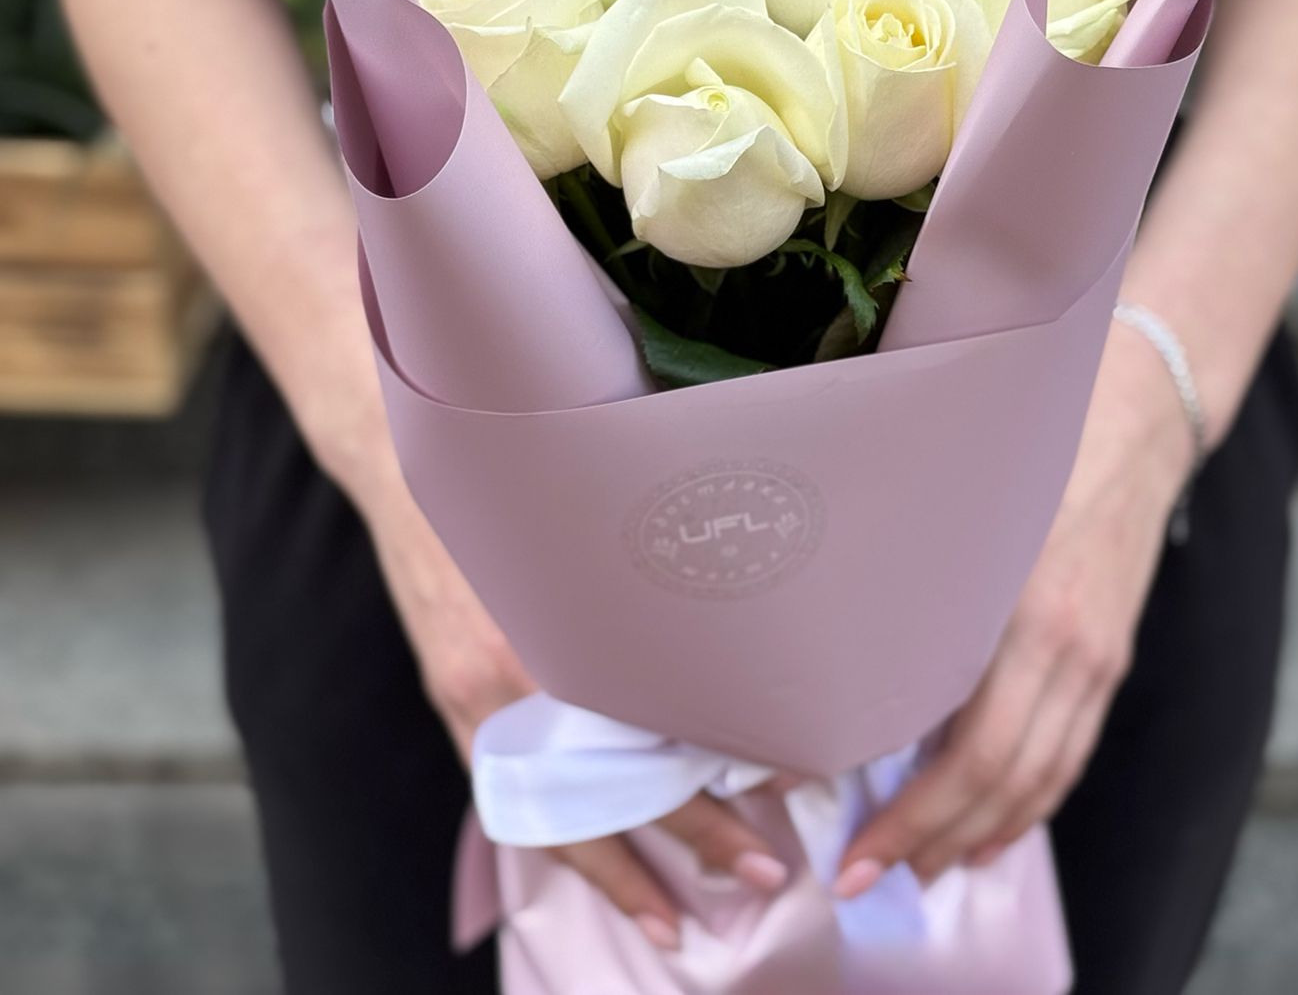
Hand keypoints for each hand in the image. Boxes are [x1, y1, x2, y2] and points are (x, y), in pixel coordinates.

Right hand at [345, 432, 791, 949]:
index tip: (779, 805)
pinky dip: (560, 843)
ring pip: (558, 813)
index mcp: (564, 631)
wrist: (413, 479)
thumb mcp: (588, 532)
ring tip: (673, 922)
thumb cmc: (519, 494)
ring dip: (621, 873)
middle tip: (763, 875)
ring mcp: (477, 703)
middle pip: (614, 785)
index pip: (654, 731)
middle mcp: (516, 679)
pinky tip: (600, 875)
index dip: (712, 779)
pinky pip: (514, 800)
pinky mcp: (458, 711)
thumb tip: (738, 645)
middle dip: (692, 836)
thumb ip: (648, 593)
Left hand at [834, 319, 1196, 893]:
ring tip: (929, 870)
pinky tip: (1000, 829)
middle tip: (872, 879)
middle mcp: (1071, 650)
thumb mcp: (964, 508)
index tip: (858, 854)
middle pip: (1005, 784)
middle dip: (936, 843)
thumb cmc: (1032, 446)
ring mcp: (1100, 658)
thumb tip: (840, 651)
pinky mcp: (1111, 653)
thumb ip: (914, 583)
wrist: (1136, 418)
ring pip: (1044, 779)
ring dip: (984, 835)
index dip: (913, 818)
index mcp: (1026, 616)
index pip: (970, 756)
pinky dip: (1034, 801)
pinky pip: (1073, 749)